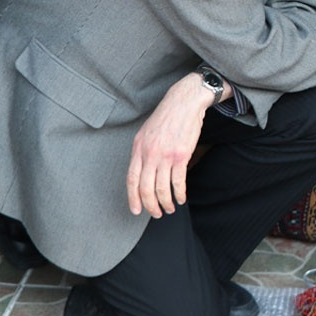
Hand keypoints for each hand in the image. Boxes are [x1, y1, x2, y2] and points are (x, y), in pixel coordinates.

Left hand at [126, 73, 210, 217]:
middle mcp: (149, 153)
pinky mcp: (181, 155)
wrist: (184, 102)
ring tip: (170, 208)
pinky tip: (181, 198)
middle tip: (156, 214)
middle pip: (146, 188)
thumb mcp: (146, 132)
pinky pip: (178, 181)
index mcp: (138, 148)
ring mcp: (165, 155)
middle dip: (151, 205)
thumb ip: (142, 151)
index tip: (136, 210)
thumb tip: (141, 171)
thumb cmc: (166, 116)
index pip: (131, 179)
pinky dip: (179, 193)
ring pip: (162, 188)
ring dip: (166, 202)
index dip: (133, 197)